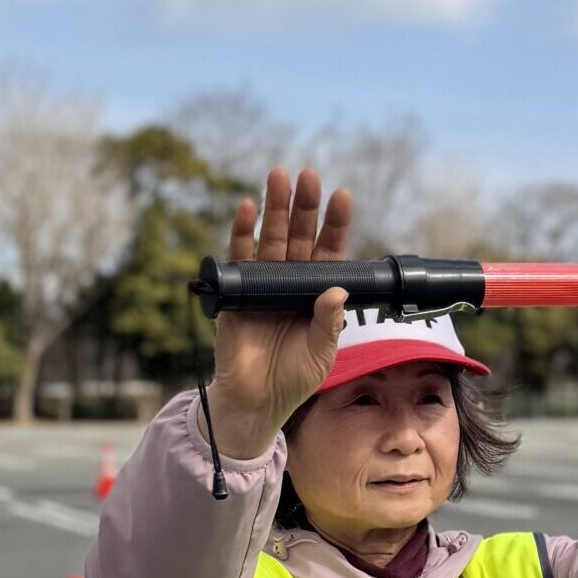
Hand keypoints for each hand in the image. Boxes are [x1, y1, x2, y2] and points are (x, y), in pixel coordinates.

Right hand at [205, 168, 351, 458]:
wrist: (256, 401)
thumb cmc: (294, 379)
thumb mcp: (321, 353)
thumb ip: (328, 323)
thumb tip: (335, 291)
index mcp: (317, 294)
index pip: (329, 252)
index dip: (334, 225)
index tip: (341, 196)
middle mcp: (292, 283)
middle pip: (300, 237)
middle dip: (304, 207)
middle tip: (309, 176)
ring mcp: (263, 284)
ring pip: (271, 239)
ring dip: (274, 208)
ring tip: (278, 177)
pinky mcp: (235, 292)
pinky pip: (238, 258)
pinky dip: (240, 233)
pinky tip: (246, 208)